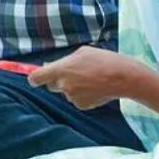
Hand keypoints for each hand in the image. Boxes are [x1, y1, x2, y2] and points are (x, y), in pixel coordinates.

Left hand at [26, 46, 141, 110]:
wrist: (123, 77)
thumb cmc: (103, 60)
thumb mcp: (82, 52)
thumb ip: (64, 60)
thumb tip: (52, 66)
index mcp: (61, 69)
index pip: (37, 78)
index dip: (35, 78)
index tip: (36, 78)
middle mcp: (64, 85)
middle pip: (51, 85)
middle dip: (57, 80)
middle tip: (71, 73)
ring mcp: (72, 97)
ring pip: (66, 92)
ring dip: (72, 87)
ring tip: (90, 78)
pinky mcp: (82, 106)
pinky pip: (76, 99)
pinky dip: (82, 95)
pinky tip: (94, 88)